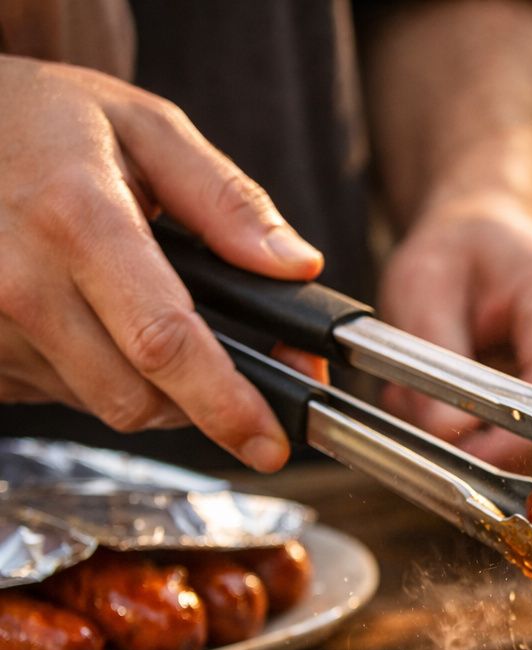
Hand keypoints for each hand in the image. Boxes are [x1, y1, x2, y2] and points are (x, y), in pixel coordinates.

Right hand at [0, 56, 324, 470]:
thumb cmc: (46, 120)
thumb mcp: (148, 129)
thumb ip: (228, 202)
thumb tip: (297, 266)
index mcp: (76, 219)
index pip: (164, 343)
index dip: (225, 404)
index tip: (268, 441)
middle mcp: (20, 281)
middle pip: (136, 398)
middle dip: (200, 403)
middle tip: (232, 373)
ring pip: (100, 404)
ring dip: (147, 386)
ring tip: (142, 316)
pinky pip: (58, 394)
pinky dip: (95, 376)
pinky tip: (90, 320)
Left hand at [377, 189, 531, 469]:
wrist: (492, 240)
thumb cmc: (459, 255)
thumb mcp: (422, 287)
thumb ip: (432, 361)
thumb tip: (447, 434)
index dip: (519, 435)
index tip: (466, 456)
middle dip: (499, 441)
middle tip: (430, 416)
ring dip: (504, 441)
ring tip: (452, 399)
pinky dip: (518, 440)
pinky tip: (485, 405)